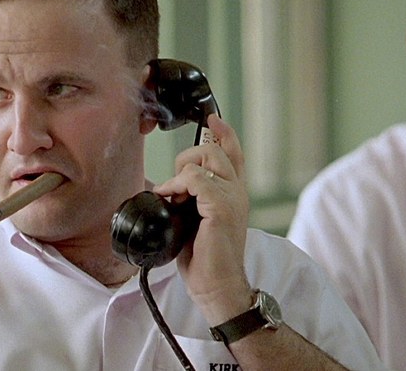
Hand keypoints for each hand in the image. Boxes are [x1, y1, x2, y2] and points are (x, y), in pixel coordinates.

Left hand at [152, 114, 252, 323]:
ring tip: (172, 196)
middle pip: (215, 149)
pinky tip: (171, 199)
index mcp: (234, 193)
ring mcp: (232, 197)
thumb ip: (191, 200)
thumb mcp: (196, 221)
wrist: (217, 285)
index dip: (224, 133)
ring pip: (205, 159)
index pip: (234, 153)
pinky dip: (178, 184)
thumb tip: (168, 188)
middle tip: (174, 184)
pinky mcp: (221, 207)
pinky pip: (196, 178)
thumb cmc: (205, 259)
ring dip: (180, 173)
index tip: (212, 119)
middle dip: (187, 157)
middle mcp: (237, 191)